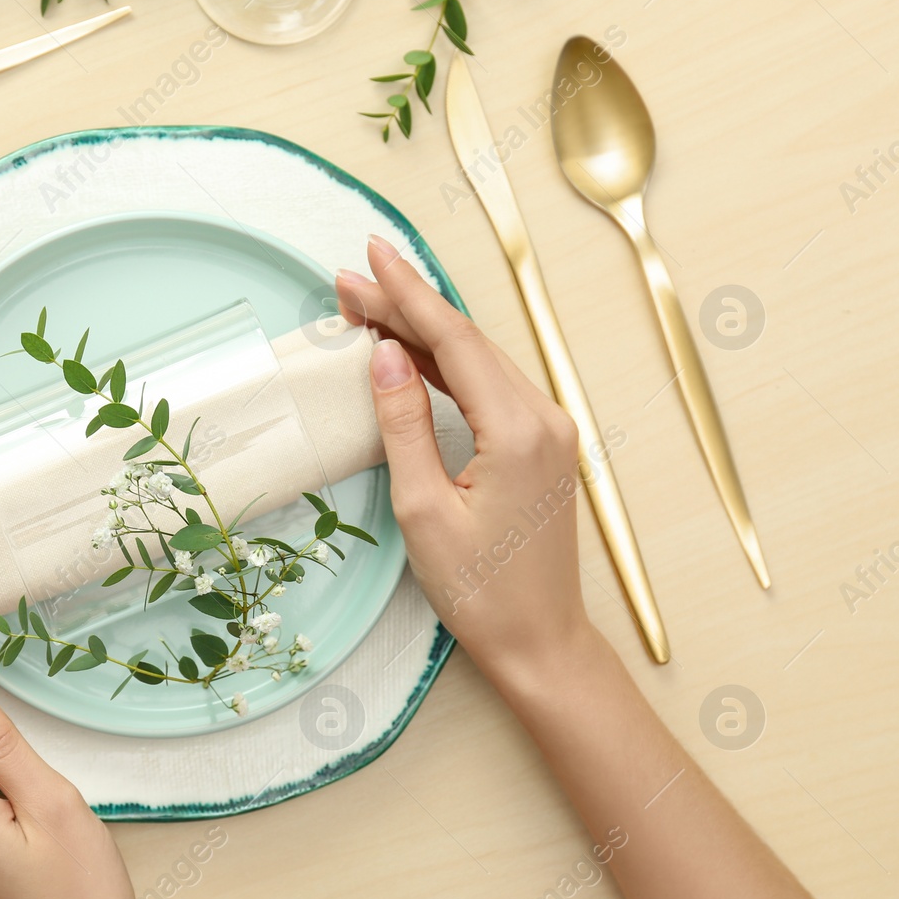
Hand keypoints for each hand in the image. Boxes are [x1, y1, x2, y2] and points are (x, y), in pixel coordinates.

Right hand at [335, 234, 595, 695]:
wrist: (539, 641)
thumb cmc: (481, 590)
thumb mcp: (423, 510)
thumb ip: (404, 423)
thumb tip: (385, 354)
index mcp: (517, 429)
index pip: (453, 341)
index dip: (406, 295)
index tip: (368, 257)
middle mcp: (543, 417)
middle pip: (465, 340)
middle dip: (406, 305)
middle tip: (350, 279)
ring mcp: (548, 429)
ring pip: (477, 359)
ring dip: (423, 331)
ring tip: (369, 306)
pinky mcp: (541, 445)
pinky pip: (489, 386)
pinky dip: (446, 363)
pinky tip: (412, 351)